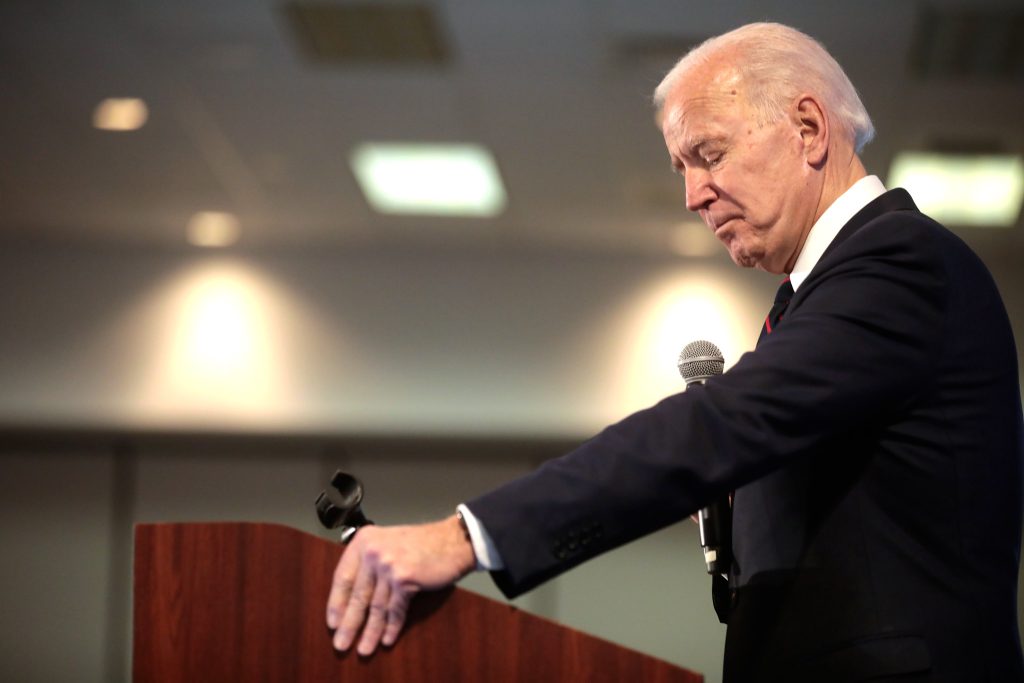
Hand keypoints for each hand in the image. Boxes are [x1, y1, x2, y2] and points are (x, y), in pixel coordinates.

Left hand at [325, 515, 475, 655]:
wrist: (453, 540)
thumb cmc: (423, 543)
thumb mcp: (388, 543)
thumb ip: (369, 562)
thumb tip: (352, 598)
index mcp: (364, 541)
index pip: (342, 577)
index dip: (336, 604)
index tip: (333, 622)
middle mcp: (373, 551)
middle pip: (357, 595)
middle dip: (349, 624)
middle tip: (341, 643)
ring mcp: (389, 564)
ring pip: (376, 606)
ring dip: (370, 631)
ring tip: (365, 648)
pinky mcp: (404, 578)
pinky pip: (394, 609)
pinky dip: (391, 627)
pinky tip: (386, 639)